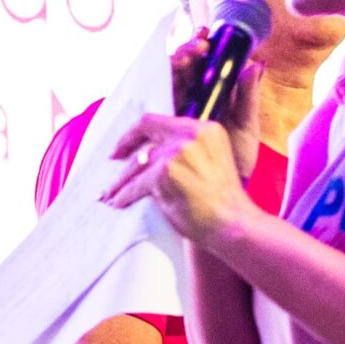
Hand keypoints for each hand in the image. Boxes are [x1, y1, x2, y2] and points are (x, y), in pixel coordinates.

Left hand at [100, 112, 255, 243]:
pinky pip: (136, 185)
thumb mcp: (211, 161)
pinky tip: (118, 202)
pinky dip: (125, 195)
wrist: (233, 223)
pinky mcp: (164, 174)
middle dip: (123, 148)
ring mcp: (177, 153)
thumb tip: (150, 153)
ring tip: (110, 192)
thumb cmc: (223, 201)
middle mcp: (190, 135)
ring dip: (121, 181)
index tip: (126, 143)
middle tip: (112, 159)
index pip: (159, 120)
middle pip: (145, 134)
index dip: (137, 131)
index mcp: (204, 129)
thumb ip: (186, 150)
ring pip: (137, 164)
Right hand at [168, 32, 264, 173]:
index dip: (202, 46)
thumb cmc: (237, 160)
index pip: (203, 64)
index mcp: (211, 95)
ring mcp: (176, 115)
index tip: (208, 35)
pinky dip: (162, 93)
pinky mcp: (163, 132)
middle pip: (183, 68)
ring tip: (186, 56)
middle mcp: (191, 101)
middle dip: (188, 51)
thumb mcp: (246, 126)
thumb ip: (248, 96)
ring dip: (176, 66)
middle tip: (197, 45)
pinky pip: (157, 110)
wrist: (226, 193)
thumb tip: (257, 63)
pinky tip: (167, 83)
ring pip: (169, 83)